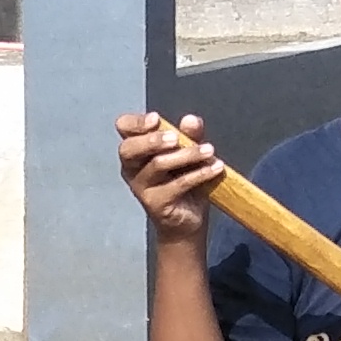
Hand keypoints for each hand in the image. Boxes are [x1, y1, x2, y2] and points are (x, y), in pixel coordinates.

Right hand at [115, 111, 225, 238]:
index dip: (136, 123)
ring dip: (187, 155)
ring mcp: (141, 188)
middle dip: (152, 140)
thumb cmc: (183, 181)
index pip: (124, 128)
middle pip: (129, 149)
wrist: (187, 220)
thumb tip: (191, 120)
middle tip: (176, 138)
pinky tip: (215, 168)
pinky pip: (177, 185)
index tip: (156, 119)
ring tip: (209, 151)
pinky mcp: (155, 204)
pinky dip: (199, 174)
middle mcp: (131, 168)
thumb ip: (190, 135)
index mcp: (136, 150)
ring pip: (158, 164)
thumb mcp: (189, 153)